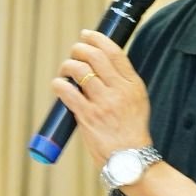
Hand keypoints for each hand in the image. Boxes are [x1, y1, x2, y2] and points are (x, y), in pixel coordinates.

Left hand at [52, 30, 152, 167]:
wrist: (130, 160)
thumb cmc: (131, 132)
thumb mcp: (137, 102)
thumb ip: (122, 84)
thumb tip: (99, 66)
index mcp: (133, 85)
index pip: (115, 52)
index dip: (97, 39)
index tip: (87, 35)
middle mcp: (119, 91)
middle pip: (95, 56)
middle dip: (79, 49)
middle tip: (74, 52)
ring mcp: (103, 103)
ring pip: (80, 70)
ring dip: (67, 65)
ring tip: (65, 70)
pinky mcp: (88, 116)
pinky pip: (68, 92)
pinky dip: (58, 84)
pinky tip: (57, 85)